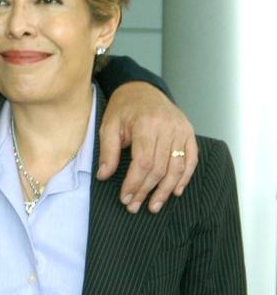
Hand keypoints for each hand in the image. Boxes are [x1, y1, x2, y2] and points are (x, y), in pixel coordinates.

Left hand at [97, 81, 197, 212]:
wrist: (142, 89)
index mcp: (146, 124)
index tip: (125, 197)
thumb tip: (103, 176)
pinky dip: (184, 177)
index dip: (134, 183)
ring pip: (177, 167)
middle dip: (146, 190)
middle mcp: (168, 127)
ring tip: (154, 205)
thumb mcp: (108, 125)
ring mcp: (182, 130)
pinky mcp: (189, 133)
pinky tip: (175, 191)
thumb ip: (108, 151)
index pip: (143, 162)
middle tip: (134, 206)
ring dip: (165, 190)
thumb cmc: (123, 108)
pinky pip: (191, 160)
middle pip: (160, 168)